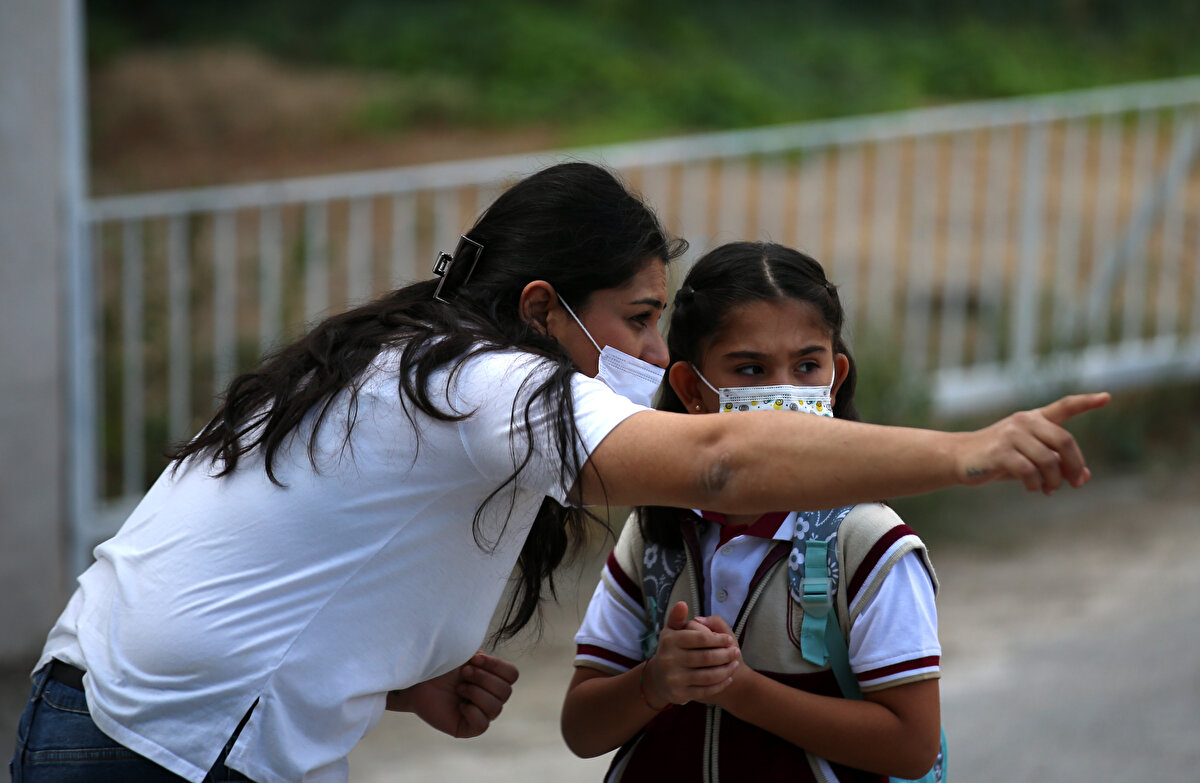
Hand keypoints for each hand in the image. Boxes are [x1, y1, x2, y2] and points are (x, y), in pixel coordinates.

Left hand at [386, 652, 518, 738]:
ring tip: (458, 688)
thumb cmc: (439, 665)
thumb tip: (485, 655)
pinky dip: (472, 712)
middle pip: (506, 691)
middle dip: (483, 678)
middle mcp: (491, 696)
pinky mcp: (468, 728)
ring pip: (496, 708)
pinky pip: (482, 725)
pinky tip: (459, 705)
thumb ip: (480, 653)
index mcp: (493, 678)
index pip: (512, 675)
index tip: (473, 658)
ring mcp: (481, 713)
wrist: (417, 681)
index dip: (496, 666)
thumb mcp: (462, 652)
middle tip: (463, 673)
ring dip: (475, 693)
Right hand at [645, 601, 739, 707]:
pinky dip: (720, 684)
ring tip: (735, 664)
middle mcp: (669, 660)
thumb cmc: (671, 649)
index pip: (700, 638)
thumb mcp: (671, 631)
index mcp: (670, 640)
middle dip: (725, 655)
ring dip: (726, 670)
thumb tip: (683, 604)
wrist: (659, 680)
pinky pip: (705, 691)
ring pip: (708, 676)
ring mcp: (674, 679)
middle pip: (706, 657)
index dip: (718, 639)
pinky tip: (728, 678)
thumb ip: (678, 616)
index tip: (730, 639)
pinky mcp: (679, 695)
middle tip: (737, 652)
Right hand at [956, 392, 1108, 492]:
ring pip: (1049, 461)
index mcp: (1034, 418)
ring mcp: (1011, 435)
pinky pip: (1029, 472)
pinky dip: (1036, 484)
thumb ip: (1057, 463)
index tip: (1107, 397)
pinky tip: (1033, 488)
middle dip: (1075, 465)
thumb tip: (1085, 476)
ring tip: (1049, 489)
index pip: (1064, 406)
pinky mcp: (1000, 452)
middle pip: (1064, 441)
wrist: (960, 458)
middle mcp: (1024, 422)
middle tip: (1077, 483)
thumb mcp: (1030, 458)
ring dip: (1054, 480)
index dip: (1086, 402)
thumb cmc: (999, 457)